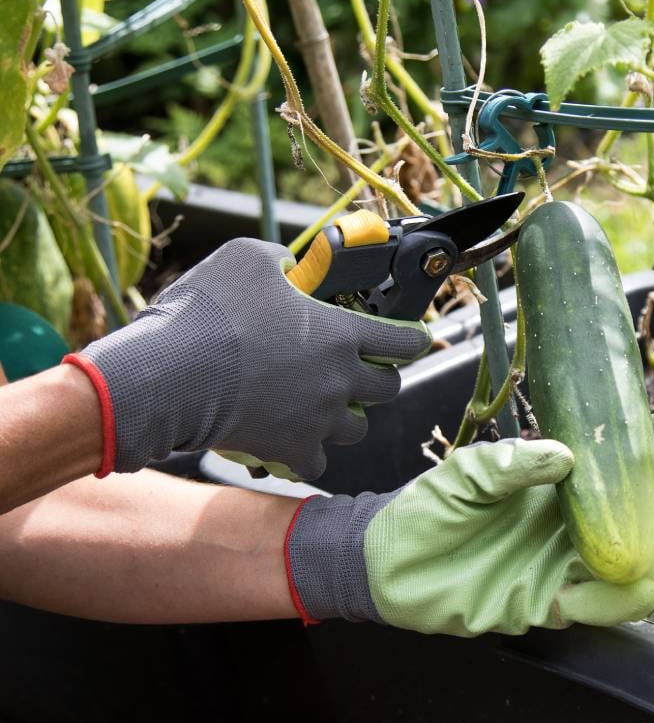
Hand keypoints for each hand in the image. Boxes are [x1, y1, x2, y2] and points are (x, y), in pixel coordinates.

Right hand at [66, 238, 430, 479]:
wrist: (169, 374)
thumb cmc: (208, 311)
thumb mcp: (247, 259)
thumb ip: (282, 261)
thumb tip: (291, 268)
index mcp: (340, 332)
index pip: (405, 340)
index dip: (413, 338)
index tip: (414, 339)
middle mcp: (339, 378)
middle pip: (389, 388)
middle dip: (380, 378)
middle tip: (359, 370)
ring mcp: (319, 419)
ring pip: (357, 427)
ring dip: (347, 417)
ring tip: (323, 406)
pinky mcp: (291, 450)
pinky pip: (318, 463)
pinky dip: (309, 455)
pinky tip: (293, 442)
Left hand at [284, 411, 653, 635]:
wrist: (388, 563)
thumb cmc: (428, 508)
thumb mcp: (466, 473)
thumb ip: (511, 463)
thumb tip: (562, 456)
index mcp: (553, 484)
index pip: (610, 461)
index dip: (647, 443)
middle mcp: (566, 524)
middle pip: (630, 513)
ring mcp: (559, 564)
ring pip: (623, 562)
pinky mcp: (545, 604)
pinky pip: (593, 606)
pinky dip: (619, 602)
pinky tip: (639, 590)